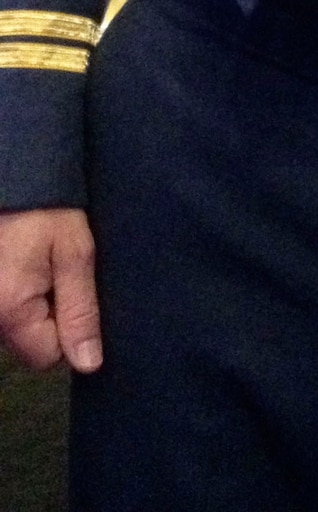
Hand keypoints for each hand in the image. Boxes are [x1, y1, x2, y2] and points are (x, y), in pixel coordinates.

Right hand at [0, 207, 101, 373]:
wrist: (16, 172)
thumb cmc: (48, 209)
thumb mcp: (75, 253)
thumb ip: (80, 310)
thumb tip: (89, 365)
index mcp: (10, 311)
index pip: (47, 357)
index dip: (69, 332)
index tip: (75, 293)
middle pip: (29, 344)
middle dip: (51, 317)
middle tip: (60, 273)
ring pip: (17, 328)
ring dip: (35, 305)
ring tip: (43, 264)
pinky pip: (7, 310)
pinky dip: (21, 294)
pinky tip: (28, 263)